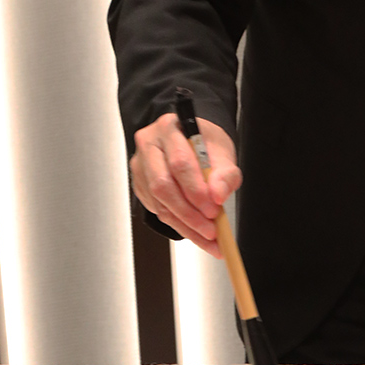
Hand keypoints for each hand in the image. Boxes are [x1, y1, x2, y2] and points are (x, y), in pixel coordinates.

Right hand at [130, 114, 240, 256]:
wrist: (194, 141)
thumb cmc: (205, 142)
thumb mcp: (222, 151)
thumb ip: (225, 173)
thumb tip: (218, 195)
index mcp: (170, 129)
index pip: (179, 163)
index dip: (196, 190)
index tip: (213, 208)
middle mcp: (149, 145)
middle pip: (162, 185)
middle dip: (189, 213)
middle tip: (210, 228)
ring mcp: (141, 166)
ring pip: (158, 202)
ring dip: (184, 224)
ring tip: (207, 235)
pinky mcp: (140, 184)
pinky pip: (156, 209)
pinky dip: (177, 224)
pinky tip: (194, 230)